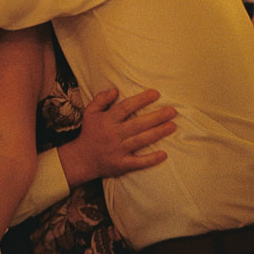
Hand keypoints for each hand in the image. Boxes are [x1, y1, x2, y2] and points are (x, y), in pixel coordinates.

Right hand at [57, 87, 176, 186]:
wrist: (81, 159)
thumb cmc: (89, 133)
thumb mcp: (90, 112)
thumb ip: (101, 99)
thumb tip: (116, 90)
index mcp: (106, 120)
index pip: (126, 107)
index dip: (141, 100)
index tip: (156, 94)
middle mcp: (113, 134)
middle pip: (137, 124)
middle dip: (156, 117)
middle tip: (172, 111)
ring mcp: (118, 150)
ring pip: (140, 140)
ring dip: (158, 133)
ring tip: (172, 126)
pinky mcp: (121, 164)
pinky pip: (138, 162)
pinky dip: (151, 159)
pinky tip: (163, 154)